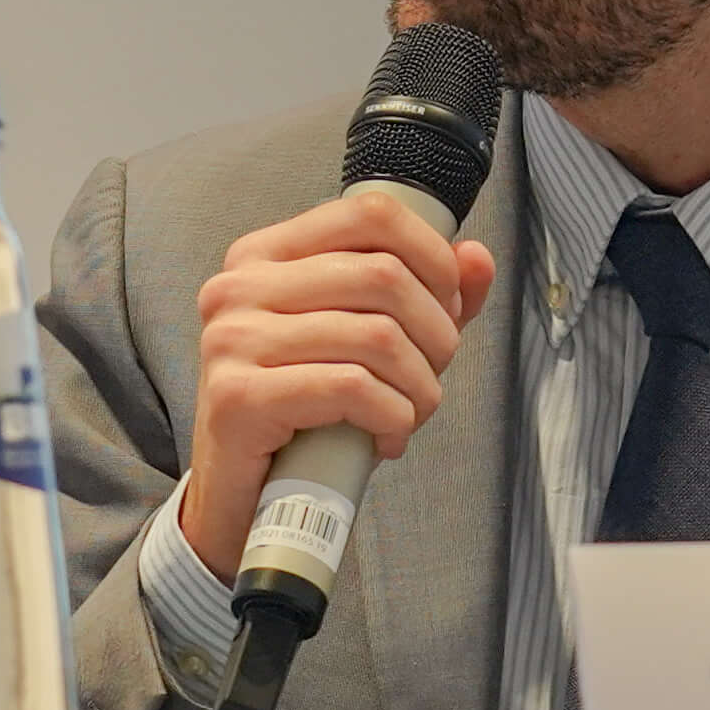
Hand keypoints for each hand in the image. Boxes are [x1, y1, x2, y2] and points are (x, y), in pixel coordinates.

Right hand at [176, 187, 497, 579]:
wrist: (242, 496)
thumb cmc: (306, 411)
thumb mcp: (366, 343)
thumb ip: (424, 296)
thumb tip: (477, 257)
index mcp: (266, 255)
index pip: (370, 214)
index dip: (432, 256)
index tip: (449, 306)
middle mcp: (240, 286)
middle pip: (383, 275)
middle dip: (436, 333)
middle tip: (431, 376)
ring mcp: (232, 340)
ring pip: (377, 336)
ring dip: (419, 387)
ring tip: (410, 414)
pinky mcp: (237, 397)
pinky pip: (351, 388)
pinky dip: (392, 417)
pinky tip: (386, 439)